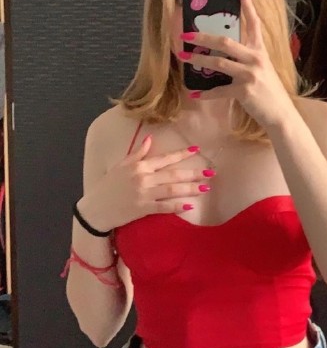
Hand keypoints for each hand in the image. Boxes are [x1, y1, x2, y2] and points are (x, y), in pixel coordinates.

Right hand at [78, 136, 213, 230]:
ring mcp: (144, 194)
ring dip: (189, 188)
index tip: (197, 150)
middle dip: (193, 173)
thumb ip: (138, 154)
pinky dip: (176, 206)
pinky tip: (189, 206)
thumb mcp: (121, 166)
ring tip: (205, 188)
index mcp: (139, 166)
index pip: (164, 158)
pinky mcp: (143, 208)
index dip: (181, 154)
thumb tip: (150, 139)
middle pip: (173, 174)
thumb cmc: (108, 186)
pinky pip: (164, 207)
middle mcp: (143, 178)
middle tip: (210, 173)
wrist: (96, 208)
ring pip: (172, 190)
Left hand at [176, 0, 295, 129]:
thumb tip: (225, 53)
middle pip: (226, 41)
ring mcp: (250, 74)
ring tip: (183, 57)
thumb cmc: (269, 93)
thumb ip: (248, 59)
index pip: (254, 23)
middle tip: (186, 34)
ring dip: (198, 59)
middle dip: (203, 36)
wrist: (281, 114)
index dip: (247, 5)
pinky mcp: (244, 91)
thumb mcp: (263, 70)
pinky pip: (219, 90)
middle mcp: (256, 59)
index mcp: (260, 51)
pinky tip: (194, 93)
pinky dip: (205, 93)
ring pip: (219, 62)